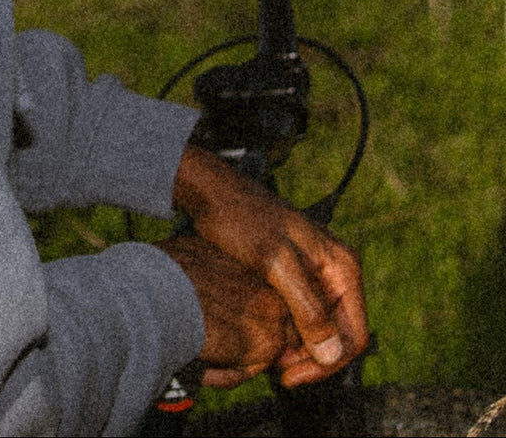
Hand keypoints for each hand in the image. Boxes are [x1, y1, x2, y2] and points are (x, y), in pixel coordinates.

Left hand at [172, 145, 369, 385]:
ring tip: (269, 360)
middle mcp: (338, 270)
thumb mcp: (273, 262)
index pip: (353, 335)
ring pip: (322, 327)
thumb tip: (332, 353)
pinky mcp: (299, 274)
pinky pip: (306, 314)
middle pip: (340, 335)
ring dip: (300, 350)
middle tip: (275, 371)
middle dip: (312, 359)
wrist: (212, 191)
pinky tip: (268, 340)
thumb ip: (306, 305)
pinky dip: (291, 332)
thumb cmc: (239, 218)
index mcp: (342, 266)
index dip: (326, 364)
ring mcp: (319, 272)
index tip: (289, 376)